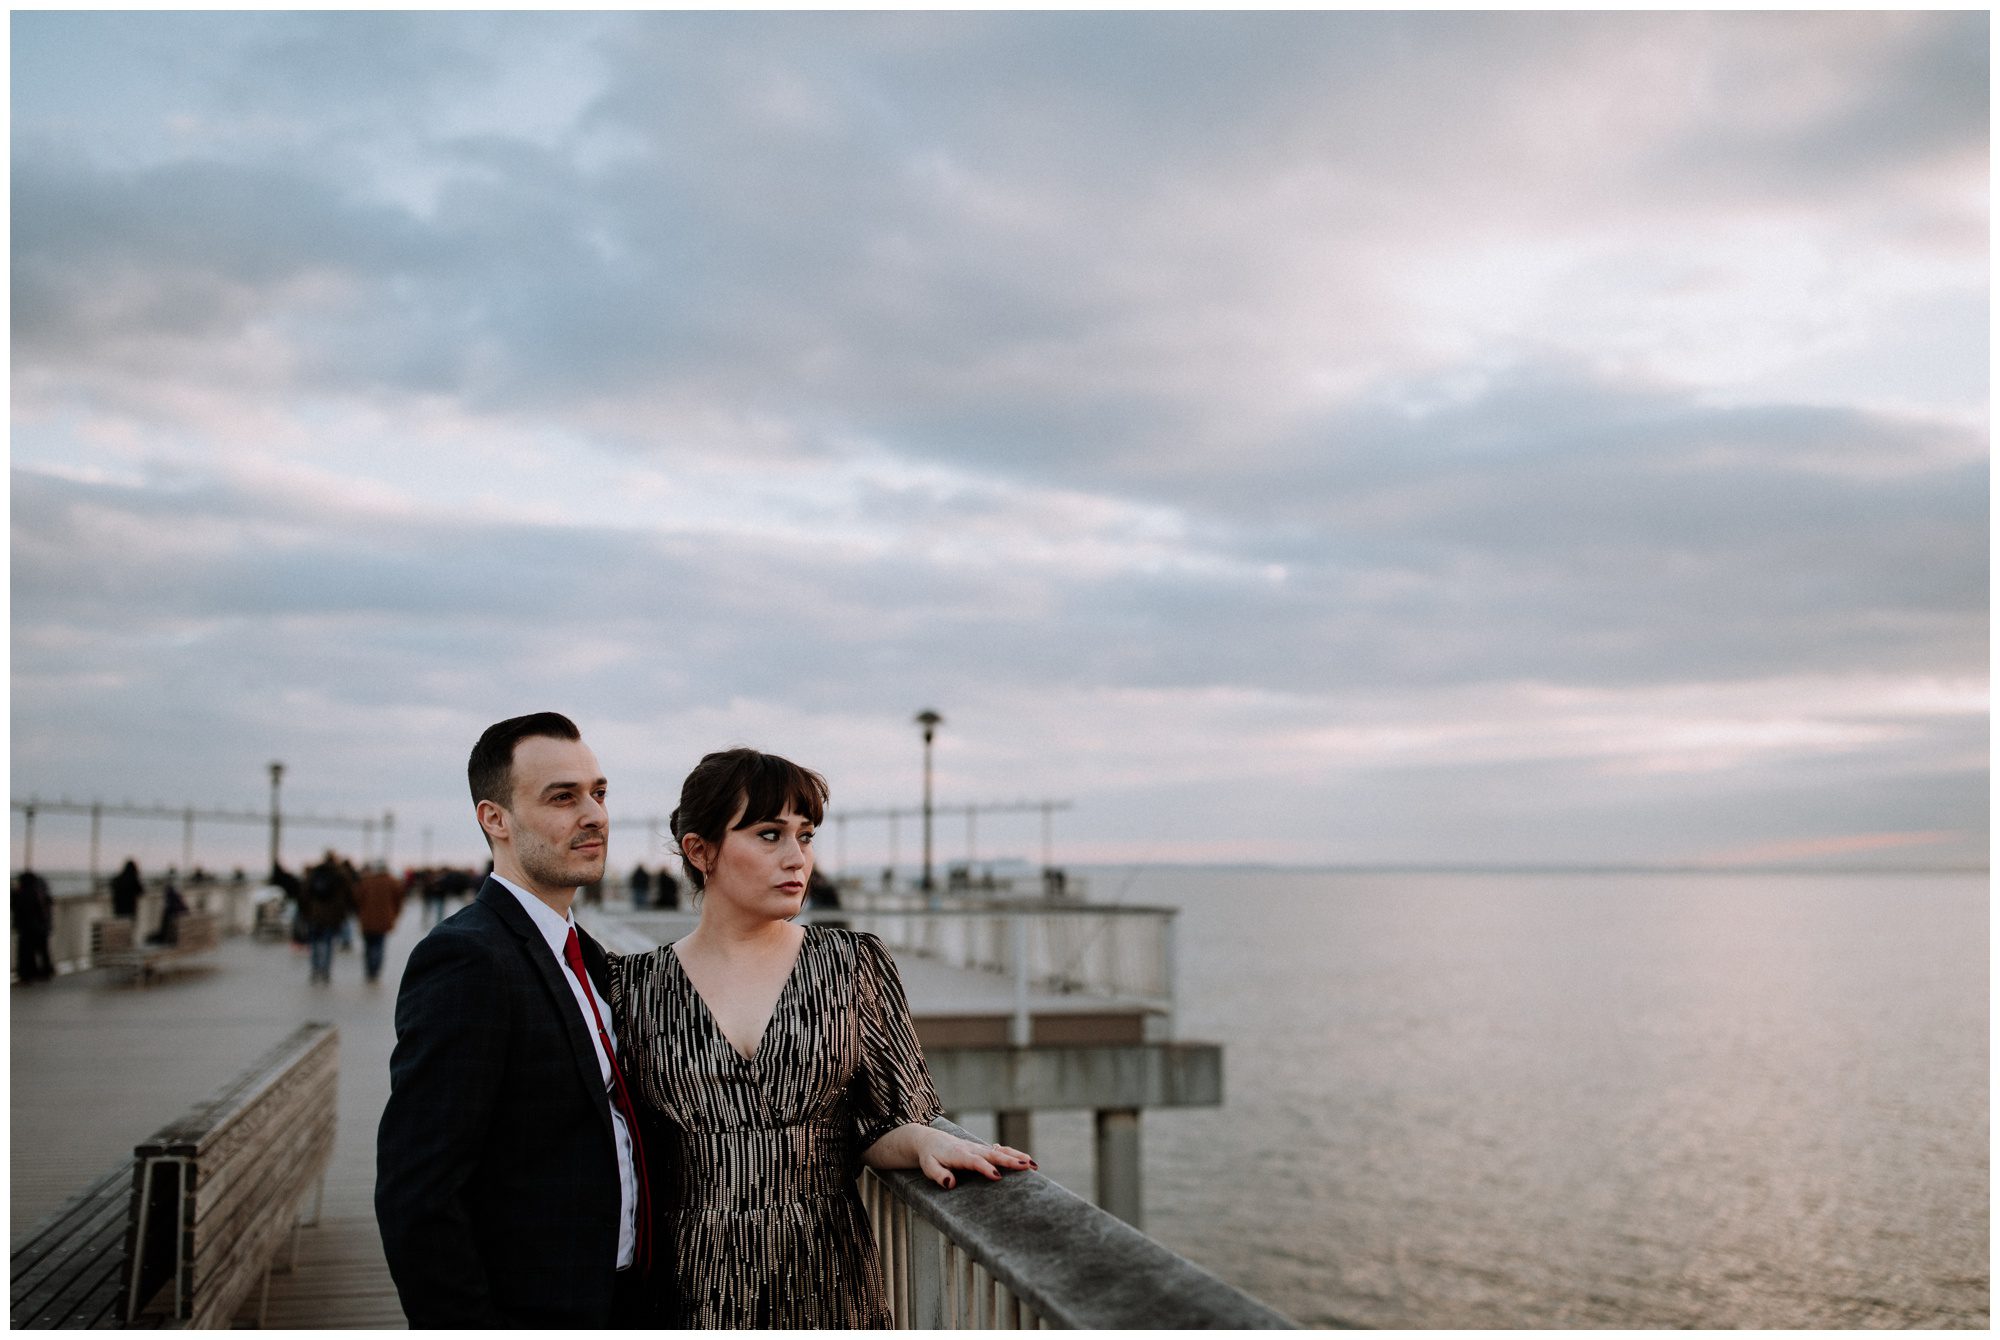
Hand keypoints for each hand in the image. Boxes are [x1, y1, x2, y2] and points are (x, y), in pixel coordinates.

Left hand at [914, 1128, 1036, 1189]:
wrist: (931, 1140)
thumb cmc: (931, 1157)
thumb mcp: (929, 1167)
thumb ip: (939, 1175)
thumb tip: (951, 1183)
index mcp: (959, 1154)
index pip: (975, 1161)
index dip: (987, 1168)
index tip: (998, 1176)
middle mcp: (973, 1149)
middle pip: (994, 1154)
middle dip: (1010, 1160)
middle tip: (1026, 1166)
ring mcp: (979, 1149)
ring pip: (1001, 1151)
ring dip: (1017, 1156)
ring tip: (1033, 1164)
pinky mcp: (983, 1150)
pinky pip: (1001, 1151)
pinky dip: (1014, 1154)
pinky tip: (1028, 1162)